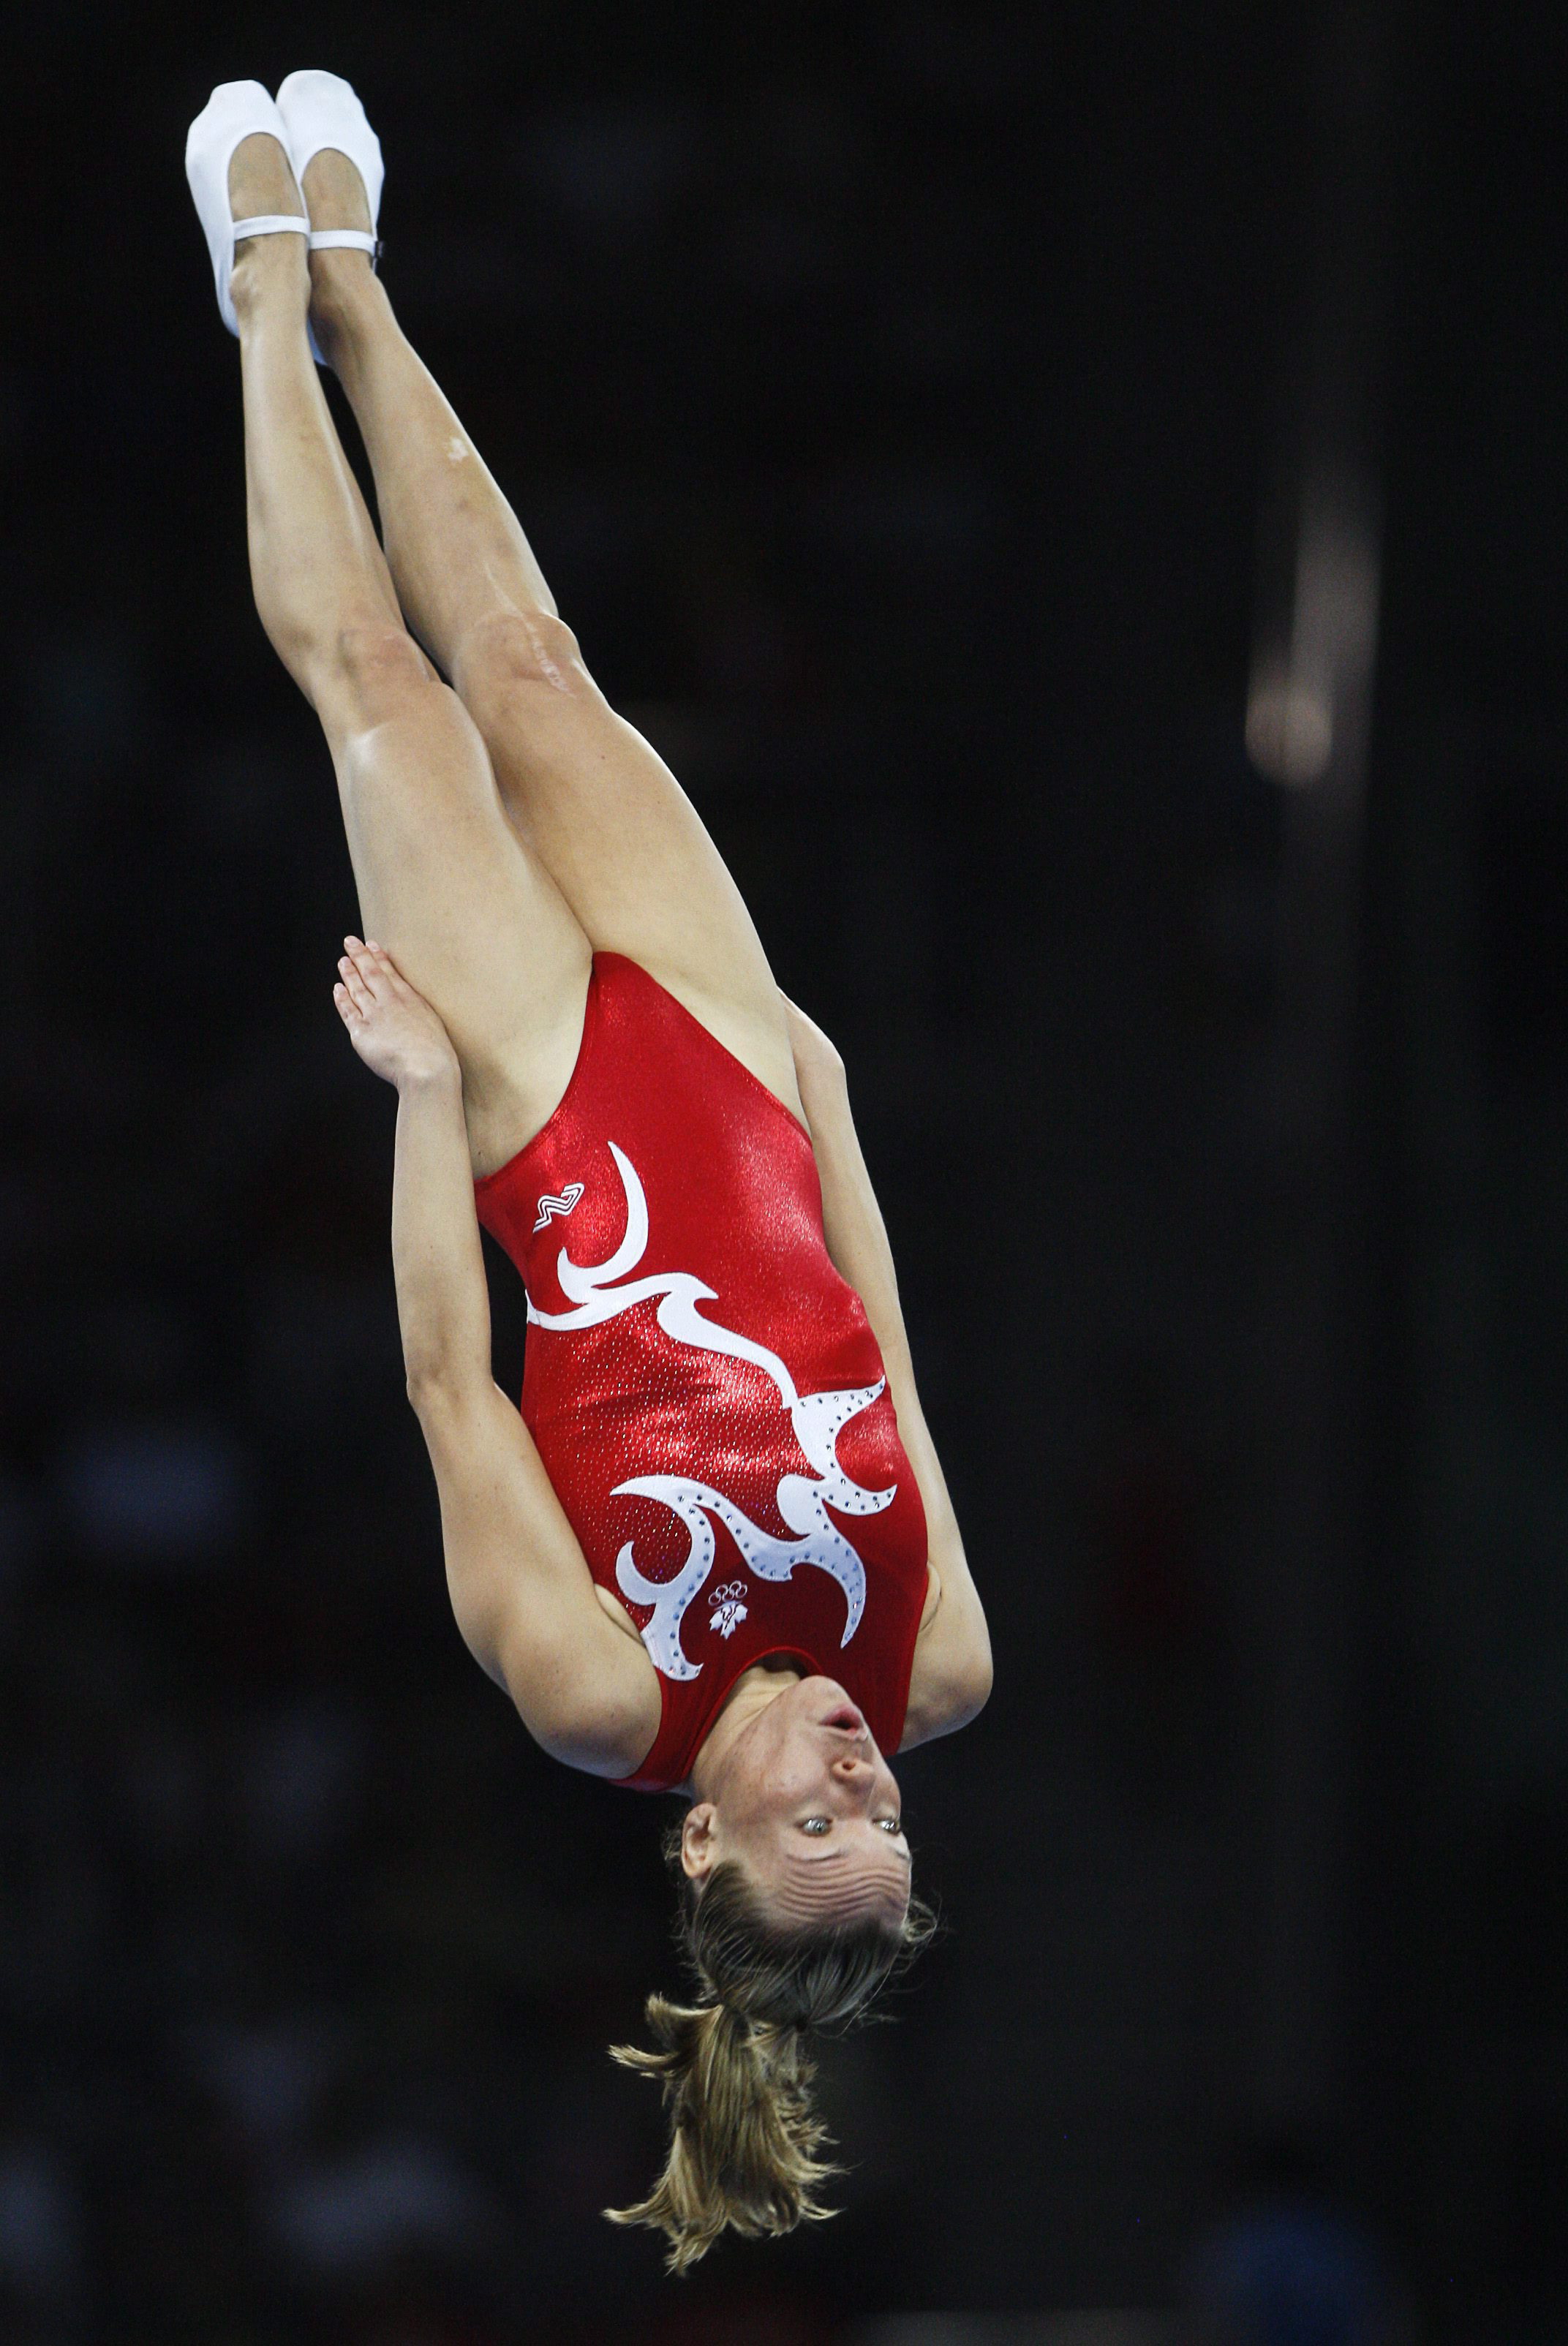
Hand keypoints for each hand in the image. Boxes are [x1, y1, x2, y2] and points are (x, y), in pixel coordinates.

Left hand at [332, 937, 459, 1090]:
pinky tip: (338, 989)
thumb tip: (410, 1001)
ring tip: (342, 961)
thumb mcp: (432, 1020)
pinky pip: (347, 1011)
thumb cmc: (435, 1052)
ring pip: (356, 989)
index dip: (378, 956)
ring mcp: (373, 1016)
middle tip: (349, 941)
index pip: (389, 971)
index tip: (371, 944)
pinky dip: (341, 998)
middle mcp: (389, 1002)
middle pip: (369, 973)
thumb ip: (417, 1008)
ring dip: (348, 973)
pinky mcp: (361, 1032)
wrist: (426, 1068)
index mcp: (409, 998)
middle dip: (359, 955)